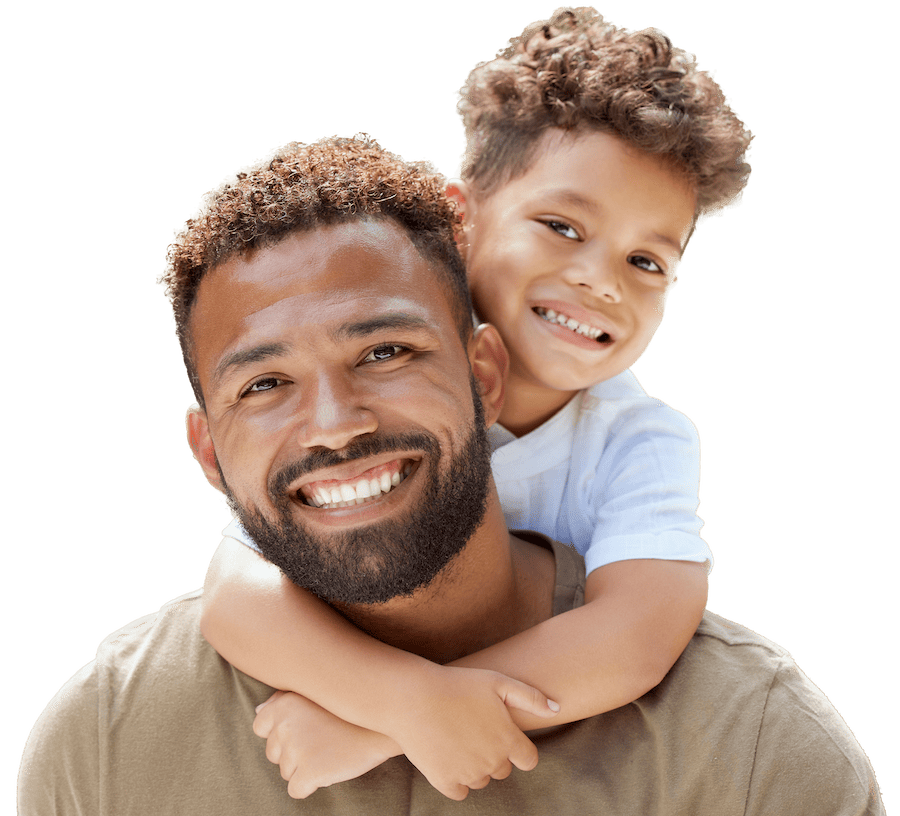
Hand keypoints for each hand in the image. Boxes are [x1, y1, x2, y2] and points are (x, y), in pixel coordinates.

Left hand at [253, 691, 399, 798]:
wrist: (383, 724)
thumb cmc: (349, 708)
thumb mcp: (315, 693)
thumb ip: (283, 699)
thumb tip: (258, 710)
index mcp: (284, 704)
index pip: (260, 726)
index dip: (281, 731)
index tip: (304, 728)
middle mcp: (286, 725)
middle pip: (273, 753)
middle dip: (294, 752)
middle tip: (322, 739)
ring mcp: (297, 749)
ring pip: (285, 772)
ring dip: (304, 767)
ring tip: (329, 750)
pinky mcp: (309, 772)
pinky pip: (296, 790)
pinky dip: (311, 785)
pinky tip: (329, 768)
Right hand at [387, 666, 558, 800]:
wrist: (413, 697)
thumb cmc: (457, 684)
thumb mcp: (497, 681)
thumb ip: (531, 697)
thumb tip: (558, 708)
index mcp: (509, 740)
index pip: (528, 760)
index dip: (518, 748)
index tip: (502, 735)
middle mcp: (493, 762)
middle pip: (502, 770)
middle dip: (494, 754)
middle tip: (474, 729)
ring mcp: (469, 774)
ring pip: (481, 780)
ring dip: (474, 766)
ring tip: (457, 737)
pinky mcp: (446, 782)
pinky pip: (460, 791)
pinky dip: (455, 778)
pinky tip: (447, 754)